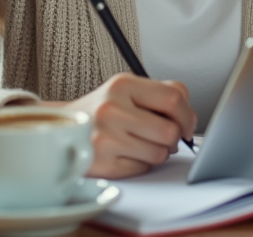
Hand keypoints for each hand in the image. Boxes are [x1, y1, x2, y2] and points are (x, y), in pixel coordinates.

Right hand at [36, 73, 196, 178]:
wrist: (62, 129)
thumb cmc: (102, 111)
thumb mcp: (127, 90)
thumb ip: (160, 95)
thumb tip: (190, 118)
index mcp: (123, 85)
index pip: (173, 97)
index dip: (187, 114)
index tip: (187, 124)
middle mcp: (112, 109)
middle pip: (169, 130)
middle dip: (174, 137)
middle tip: (166, 137)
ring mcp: (106, 137)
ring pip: (159, 153)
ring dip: (158, 152)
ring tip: (142, 143)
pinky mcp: (103, 163)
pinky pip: (143, 168)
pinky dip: (142, 164)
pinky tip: (127, 153)